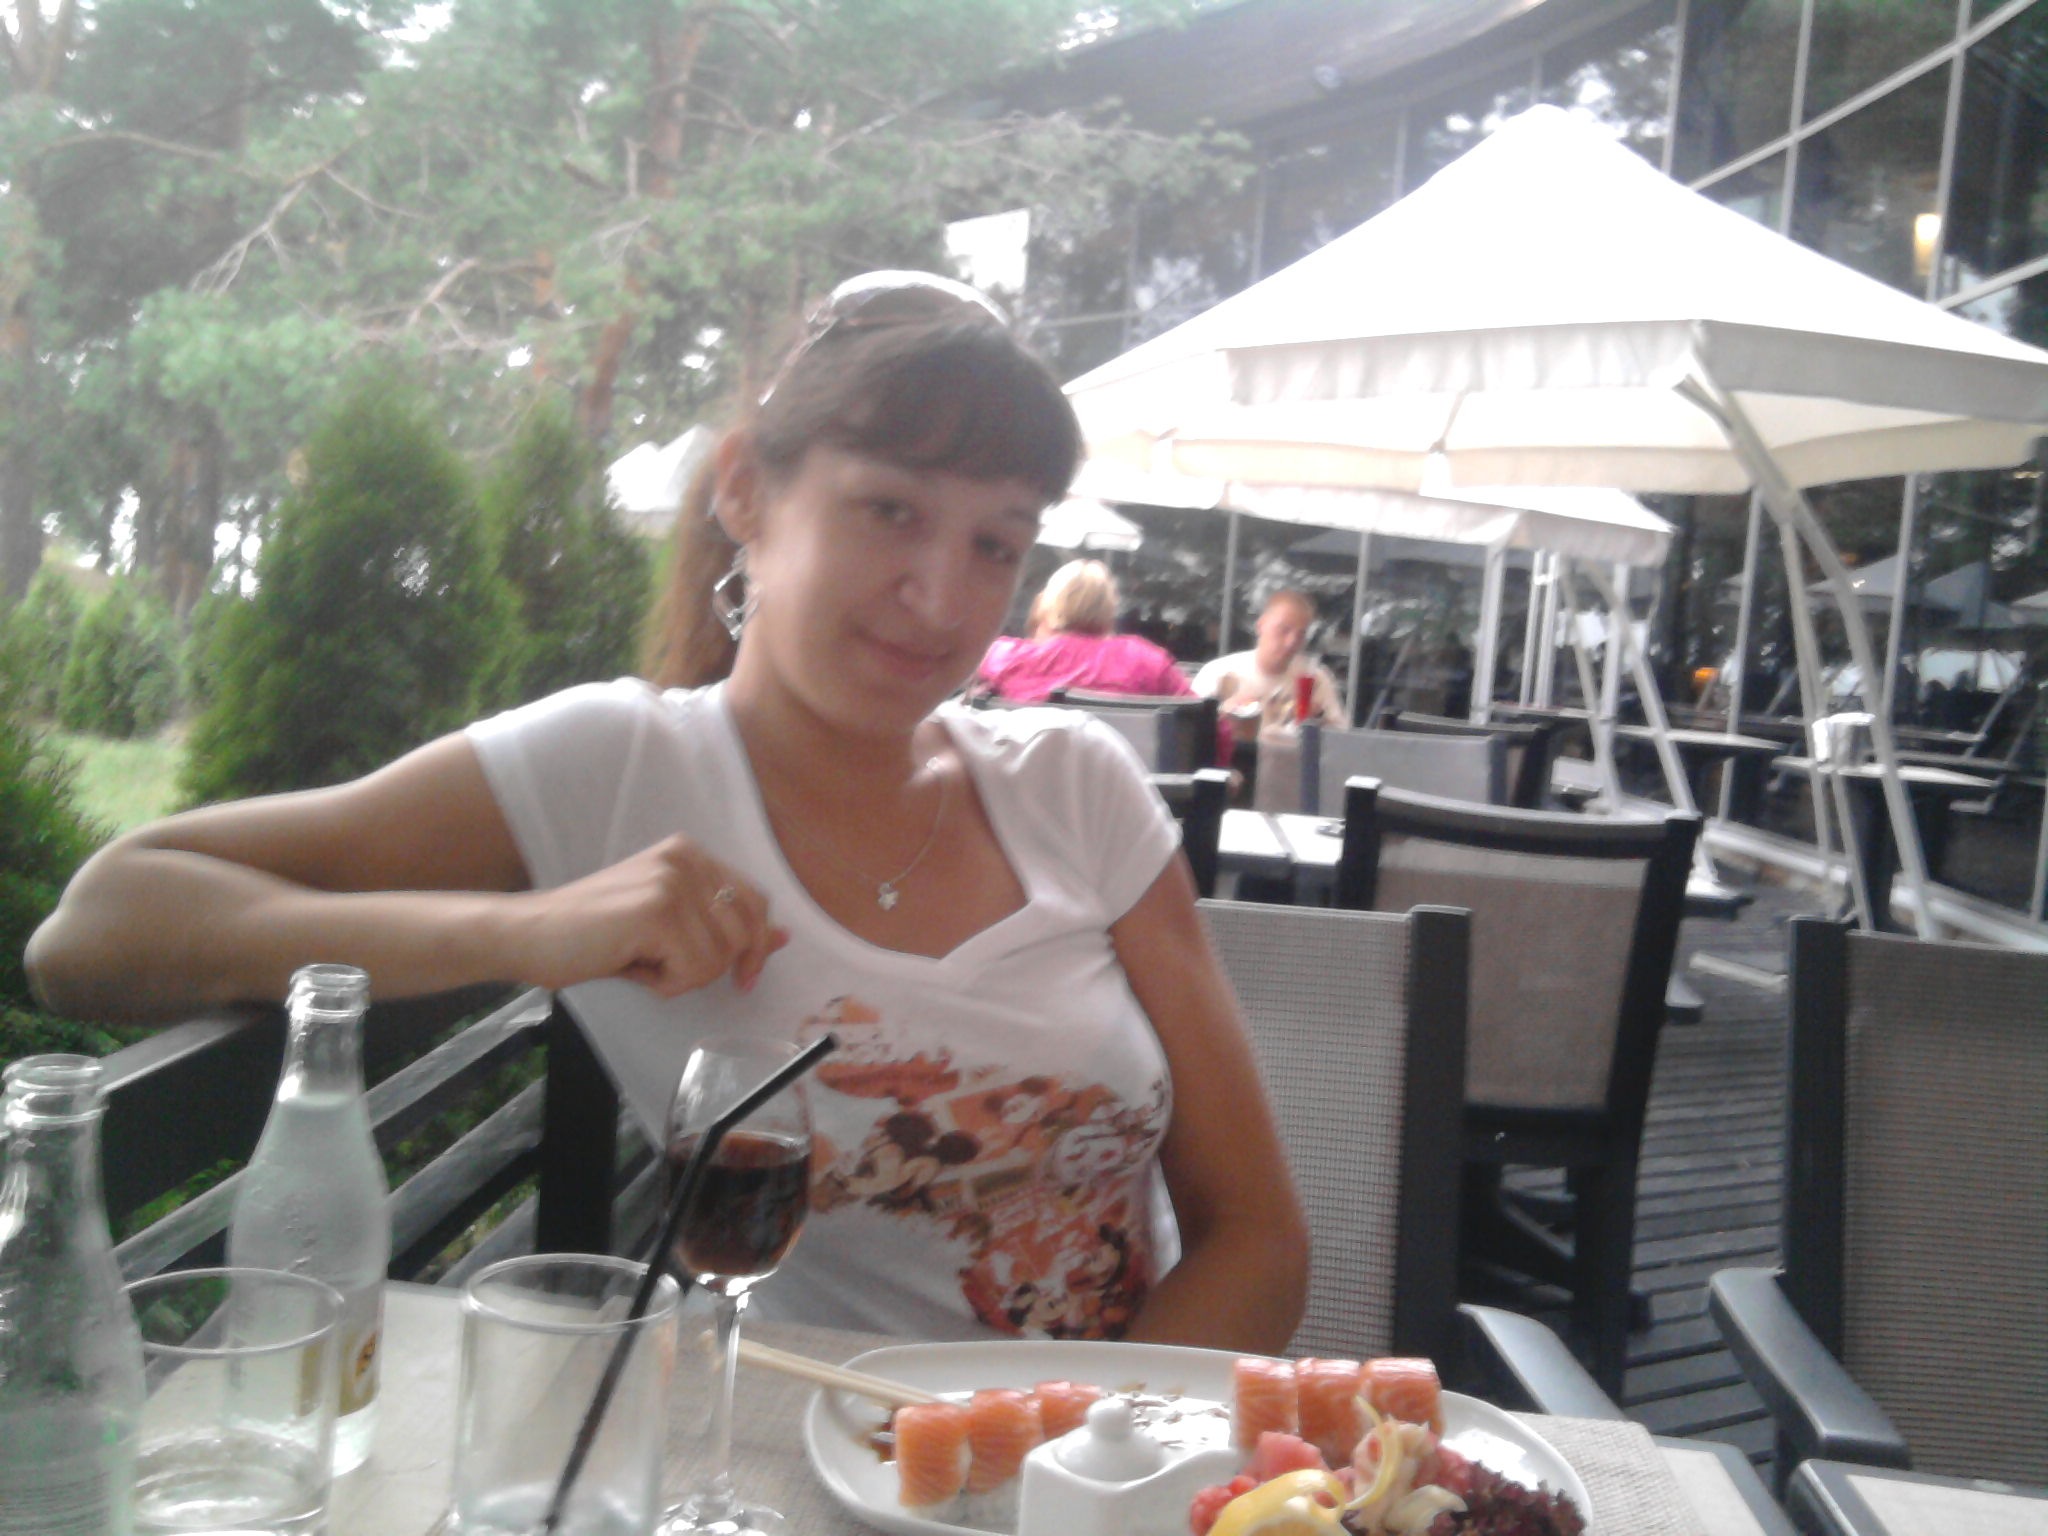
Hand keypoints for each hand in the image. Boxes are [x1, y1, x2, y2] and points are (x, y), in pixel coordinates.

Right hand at [509, 835, 788, 996]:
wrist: (528, 934)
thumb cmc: (594, 936)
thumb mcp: (669, 927)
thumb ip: (723, 927)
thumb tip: (783, 938)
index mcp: (691, 854)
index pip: (755, 901)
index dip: (756, 945)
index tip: (744, 977)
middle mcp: (686, 858)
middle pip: (745, 933)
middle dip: (713, 967)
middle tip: (664, 968)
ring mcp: (672, 881)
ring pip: (720, 958)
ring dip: (682, 977)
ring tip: (640, 960)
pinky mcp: (657, 910)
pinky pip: (695, 970)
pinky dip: (665, 983)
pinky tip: (630, 965)